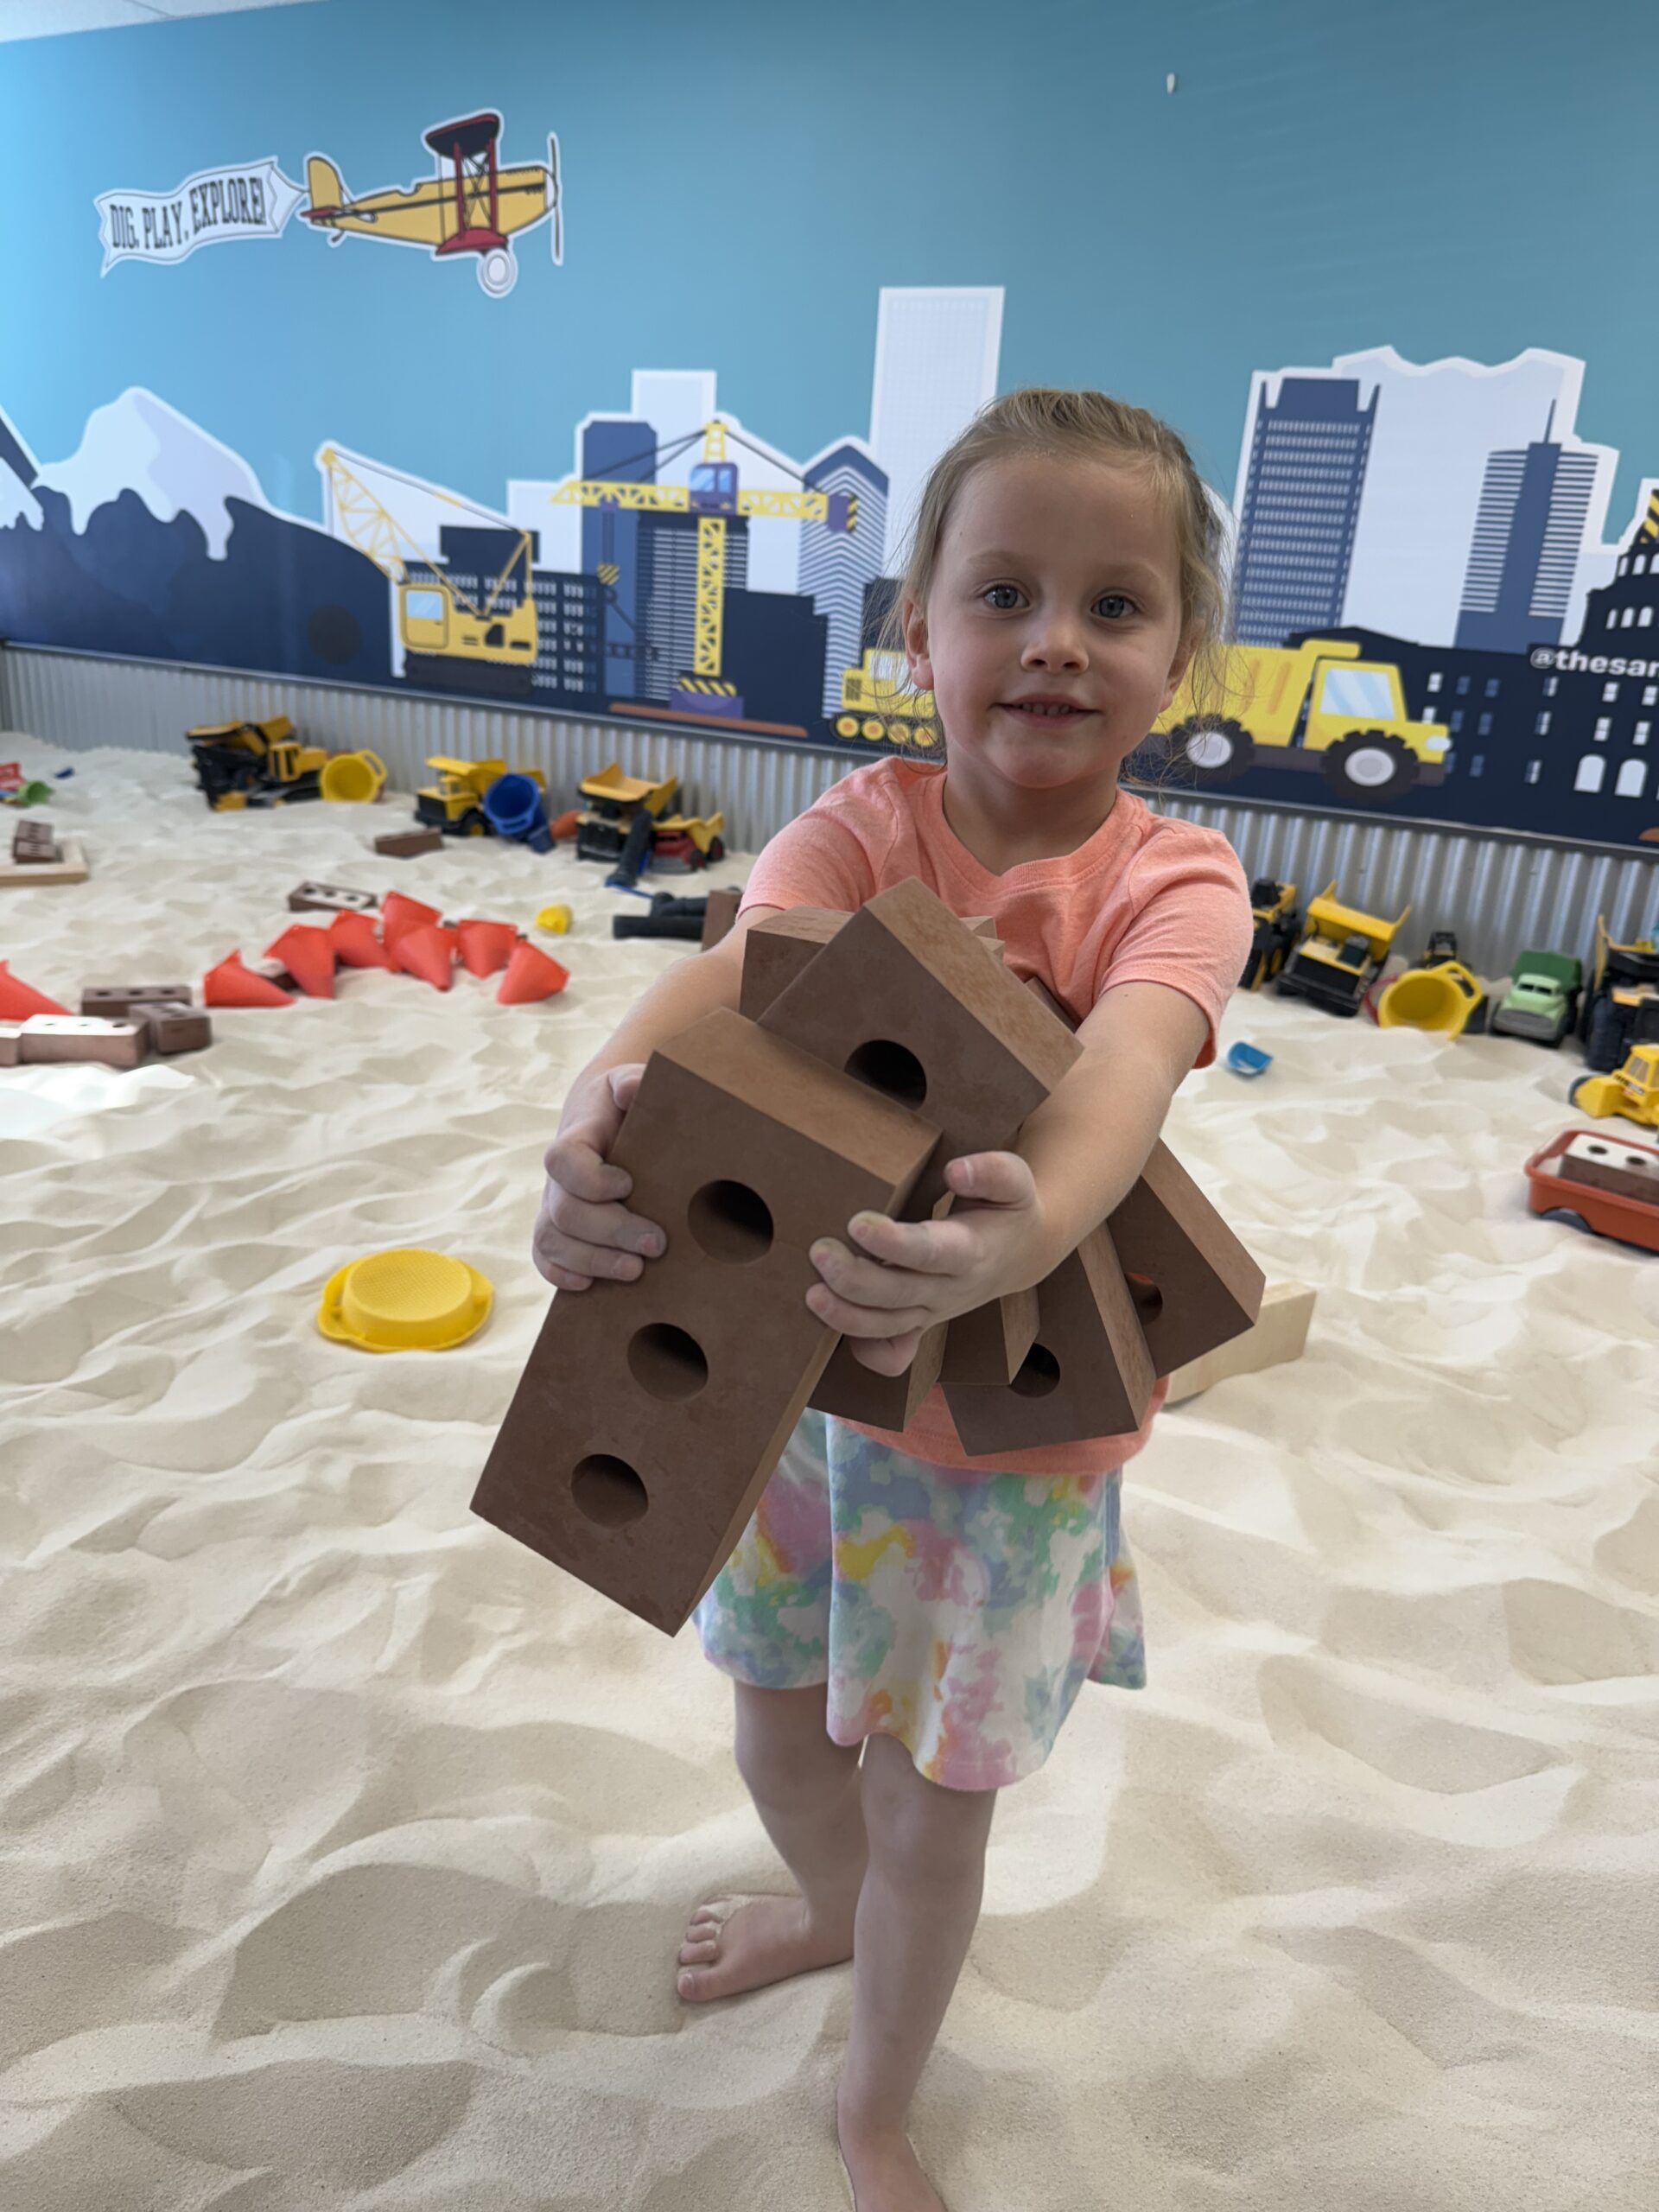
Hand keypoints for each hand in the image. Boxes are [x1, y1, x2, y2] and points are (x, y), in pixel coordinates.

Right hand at [532, 1064, 665, 1290]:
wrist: (604, 1119)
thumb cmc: (625, 1104)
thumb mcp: (630, 1083)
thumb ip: (632, 1081)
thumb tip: (632, 1089)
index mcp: (575, 1139)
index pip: (563, 1161)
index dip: (590, 1180)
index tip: (629, 1184)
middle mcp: (558, 1178)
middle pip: (566, 1212)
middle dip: (611, 1232)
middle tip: (657, 1243)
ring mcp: (553, 1206)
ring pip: (552, 1241)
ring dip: (592, 1261)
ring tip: (635, 1270)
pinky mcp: (557, 1230)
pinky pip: (543, 1258)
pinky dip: (561, 1275)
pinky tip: (591, 1285)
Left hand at [804, 1151, 1047, 1376]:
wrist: (1021, 1254)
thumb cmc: (1007, 1210)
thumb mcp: (1014, 1181)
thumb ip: (992, 1172)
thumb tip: (956, 1172)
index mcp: (971, 1250)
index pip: (931, 1252)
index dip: (894, 1242)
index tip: (858, 1223)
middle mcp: (950, 1289)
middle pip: (899, 1294)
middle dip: (855, 1279)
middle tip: (819, 1252)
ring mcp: (933, 1312)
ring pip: (888, 1327)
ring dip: (847, 1316)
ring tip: (811, 1294)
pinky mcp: (920, 1325)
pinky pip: (893, 1354)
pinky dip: (865, 1351)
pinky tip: (835, 1326)